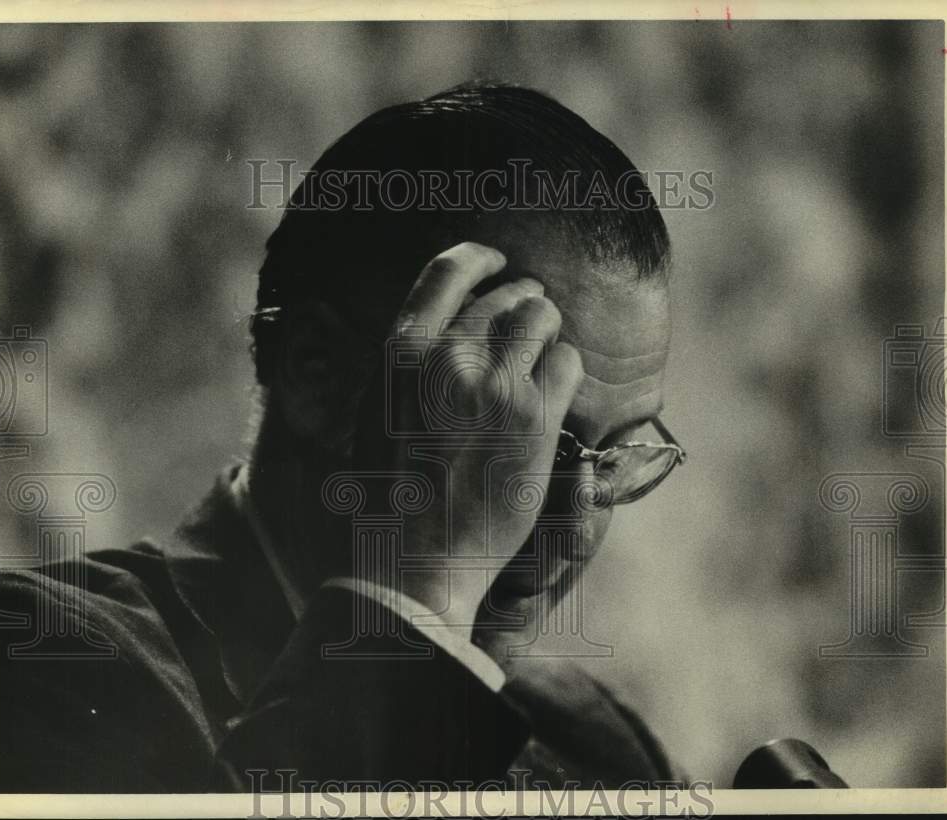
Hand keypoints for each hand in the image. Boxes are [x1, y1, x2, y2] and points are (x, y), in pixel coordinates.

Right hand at [352, 242, 582, 628]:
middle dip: (523, 301)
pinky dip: (564, 369)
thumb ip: (410, 364)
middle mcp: (449, 357)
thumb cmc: (391, 493)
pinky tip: (551, 393)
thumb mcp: (378, 411)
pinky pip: (567, 360)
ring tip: (541, 354)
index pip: (448, 270)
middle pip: (505, 294)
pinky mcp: (535, 418)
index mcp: (402, 352)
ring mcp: (495, 385)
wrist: (417, 559)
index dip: (480, 257)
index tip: (497, 261)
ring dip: (546, 330)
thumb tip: (444, 329)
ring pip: (542, 319)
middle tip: (529, 318)